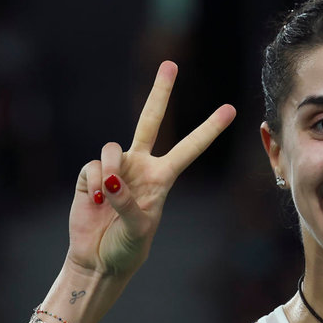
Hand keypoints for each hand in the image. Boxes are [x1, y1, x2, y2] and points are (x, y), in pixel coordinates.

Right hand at [66, 61, 235, 277]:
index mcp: (162, 177)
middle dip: (159, 92)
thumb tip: (112, 179)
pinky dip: (95, 185)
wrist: (99, 258)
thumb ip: (128, 202)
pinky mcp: (92, 174)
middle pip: (149, 120)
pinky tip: (95, 203)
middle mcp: (140, 166)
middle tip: (170, 64)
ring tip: (107, 198)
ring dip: (111, 172)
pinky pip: (94, 166)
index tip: (231, 110)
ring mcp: (116, 168)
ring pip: (112, 148)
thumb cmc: (127, 246)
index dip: (209, 129)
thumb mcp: (138, 228)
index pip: (190, 148)